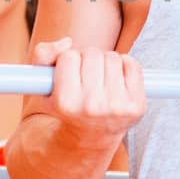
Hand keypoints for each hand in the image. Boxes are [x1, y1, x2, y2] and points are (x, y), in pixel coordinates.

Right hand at [29, 36, 147, 142]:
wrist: (92, 136)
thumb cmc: (67, 105)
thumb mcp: (43, 85)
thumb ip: (43, 55)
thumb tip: (67, 42)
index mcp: (65, 103)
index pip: (68, 56)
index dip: (67, 60)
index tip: (68, 74)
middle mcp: (92, 107)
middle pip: (92, 54)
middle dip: (87, 59)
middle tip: (85, 76)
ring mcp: (117, 107)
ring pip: (112, 57)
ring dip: (105, 62)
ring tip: (100, 79)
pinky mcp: (136, 105)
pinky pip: (132, 64)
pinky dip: (124, 66)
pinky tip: (116, 80)